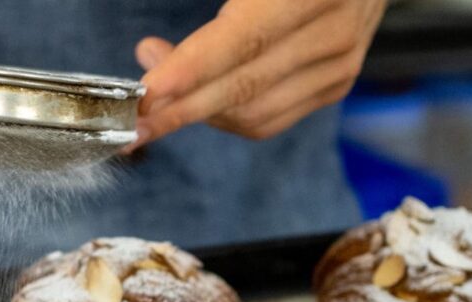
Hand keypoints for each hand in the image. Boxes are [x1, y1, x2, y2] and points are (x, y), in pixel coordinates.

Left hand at [131, 0, 385, 147]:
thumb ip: (214, 9)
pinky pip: (268, 119)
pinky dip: (224, 116)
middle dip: (180, 110)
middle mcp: (336, 29)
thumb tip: (148, 53)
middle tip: (130, 120)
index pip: (243, 41)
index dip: (191, 71)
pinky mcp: (336, 84)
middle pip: (245, 87)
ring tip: (157, 93)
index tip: (147, 95)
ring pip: (253, 113)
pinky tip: (195, 96)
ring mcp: (341, 62)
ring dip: (197, 111)